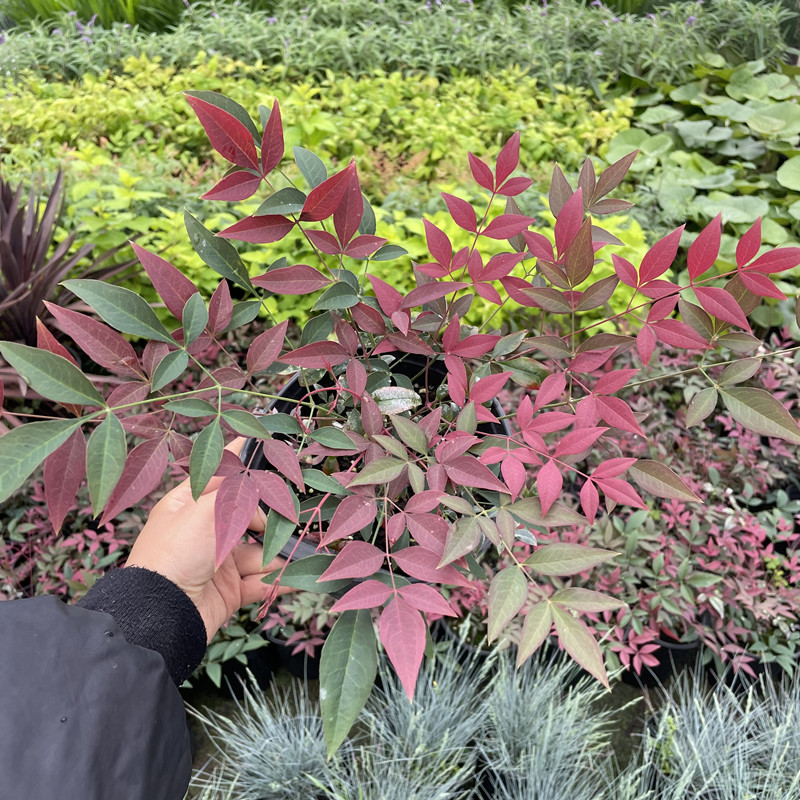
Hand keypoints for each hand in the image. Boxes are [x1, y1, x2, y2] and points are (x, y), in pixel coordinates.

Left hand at [125, 438, 289, 642]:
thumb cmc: (176, 553)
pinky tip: (293, 576)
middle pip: (246, 517)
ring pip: (258, 551)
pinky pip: (259, 581)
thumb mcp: (205, 509)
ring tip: (298, 552)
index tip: (271, 447)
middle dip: (270, 518)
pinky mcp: (229, 590)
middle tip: (294, 513)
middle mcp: (203, 531)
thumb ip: (238, 492)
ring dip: (277, 553)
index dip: (244, 465)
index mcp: (188, 505)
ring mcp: (217, 562)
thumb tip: (262, 500)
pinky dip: (276, 580)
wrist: (162, 615)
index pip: (221, 477)